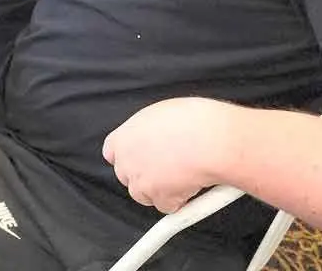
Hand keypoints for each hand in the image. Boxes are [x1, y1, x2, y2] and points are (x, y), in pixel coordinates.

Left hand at [101, 97, 238, 213]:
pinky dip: (179, 201)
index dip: (129, 157)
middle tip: (169, 168)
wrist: (210, 140)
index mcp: (124, 137)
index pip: (111, 152)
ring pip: (145, 195)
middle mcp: (126, 161)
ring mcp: (140, 183)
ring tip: (185, 175)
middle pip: (128, 176)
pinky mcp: (158, 199)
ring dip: (161, 190)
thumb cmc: (193, 121)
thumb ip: (151, 131)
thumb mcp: (162, 114)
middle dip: (145, 176)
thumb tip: (157, 137)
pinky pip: (167, 206)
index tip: (141, 158)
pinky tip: (193, 185)